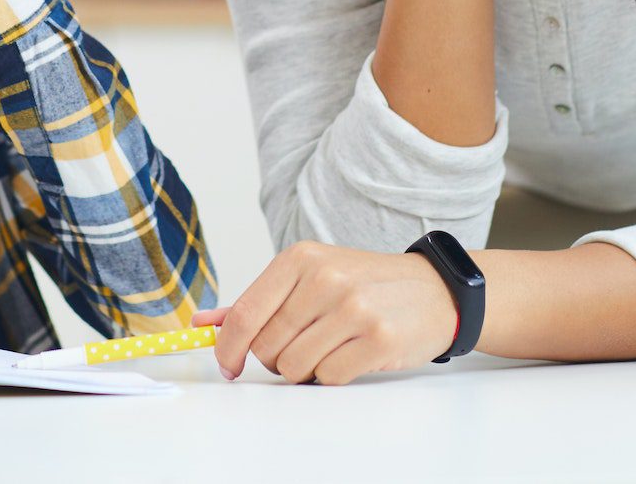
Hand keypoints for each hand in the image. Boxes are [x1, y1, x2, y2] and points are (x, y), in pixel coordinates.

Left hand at [195, 240, 458, 385]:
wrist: (433, 289)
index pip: (244, 314)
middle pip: (266, 347)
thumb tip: (202, 323)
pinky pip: (328, 377)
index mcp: (301, 259)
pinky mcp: (378, 339)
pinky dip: (332, 375)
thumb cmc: (364, 284)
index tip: (228, 366)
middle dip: (275, 358)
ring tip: (328, 348)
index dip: (228, 349)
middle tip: (301, 347)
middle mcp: (325, 279)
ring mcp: (354, 308)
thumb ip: (257, 301)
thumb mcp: (310, 276)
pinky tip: (351, 355)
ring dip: (304, 369)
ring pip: (294, 366)